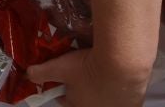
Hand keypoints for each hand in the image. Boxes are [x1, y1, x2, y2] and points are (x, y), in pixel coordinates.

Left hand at [27, 47, 152, 106]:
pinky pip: (123, 94)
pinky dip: (119, 84)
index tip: (63, 74)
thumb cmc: (88, 69)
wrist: (124, 63)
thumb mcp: (59, 67)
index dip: (61, 86)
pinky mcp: (136, 102)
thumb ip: (41, 72)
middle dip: (82, 87)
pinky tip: (117, 71)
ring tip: (101, 68)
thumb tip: (28, 74)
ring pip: (105, 97)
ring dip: (101, 86)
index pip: (64, 100)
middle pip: (86, 100)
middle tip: (82, 70)